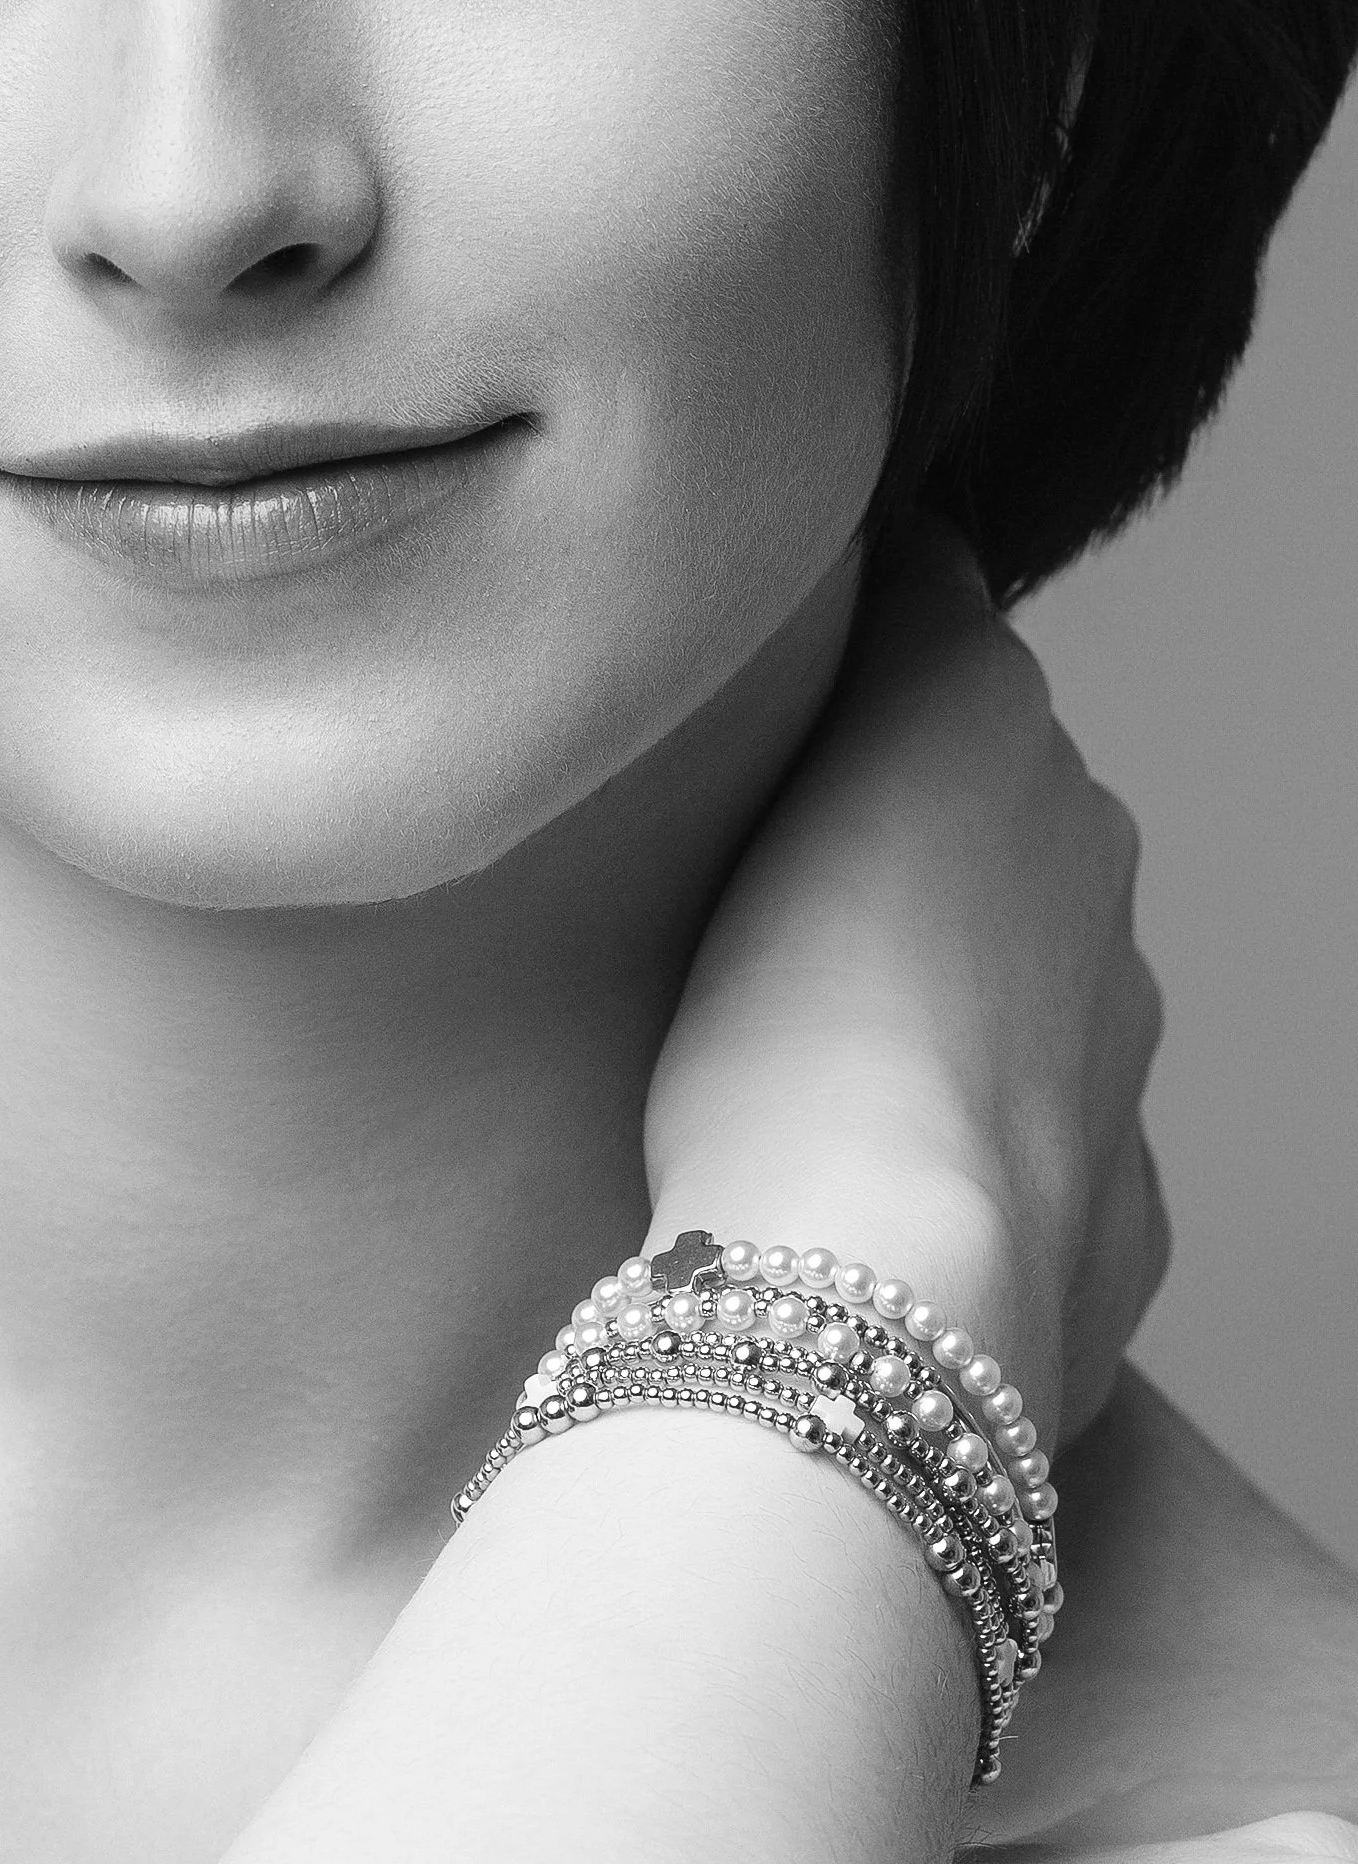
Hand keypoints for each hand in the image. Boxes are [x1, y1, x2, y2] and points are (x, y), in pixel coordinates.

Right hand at [643, 520, 1167, 1440]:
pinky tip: (874, 1182)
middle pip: (990, 793)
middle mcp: (1089, 850)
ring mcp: (1121, 1031)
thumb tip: (858, 578)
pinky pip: (1037, 1129)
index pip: (935, 615)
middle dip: (902, 826)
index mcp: (990, 723)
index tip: (766, 688)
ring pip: (1030, 962)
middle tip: (758, 886)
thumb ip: (812, 666)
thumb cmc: (774, 1028)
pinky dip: (973, 1136)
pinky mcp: (1125, 1197)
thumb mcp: (738, 766)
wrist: (876, 1285)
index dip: (856, 641)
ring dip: (945, 983)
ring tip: (800, 1046)